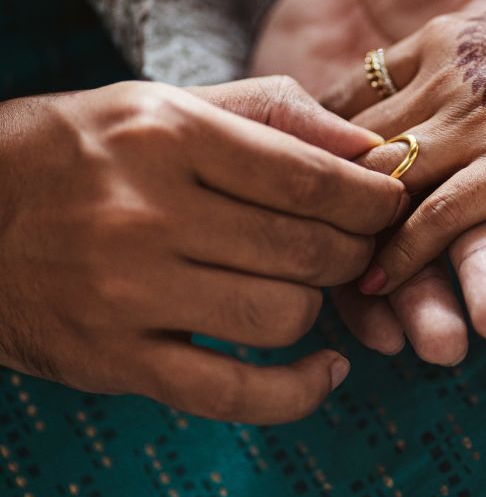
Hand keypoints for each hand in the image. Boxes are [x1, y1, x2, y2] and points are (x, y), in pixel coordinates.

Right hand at [0, 77, 405, 422]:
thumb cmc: (83, 149)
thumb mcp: (166, 102)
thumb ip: (271, 110)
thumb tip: (364, 144)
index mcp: (168, 136)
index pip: (309, 177)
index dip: (372, 196)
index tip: (391, 201)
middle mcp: (147, 212)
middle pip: (306, 249)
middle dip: (355, 250)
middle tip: (358, 243)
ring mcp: (126, 293)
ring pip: (283, 316)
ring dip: (320, 305)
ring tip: (309, 284)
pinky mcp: (112, 359)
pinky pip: (233, 394)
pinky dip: (297, 392)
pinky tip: (325, 370)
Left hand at [325, 0, 485, 294]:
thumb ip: (455, 40)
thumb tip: (430, 62)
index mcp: (444, 38)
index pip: (357, 95)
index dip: (322, 141)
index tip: (301, 180)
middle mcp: (447, 77)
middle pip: (359, 148)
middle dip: (319, 200)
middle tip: (282, 247)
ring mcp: (480, 118)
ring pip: (391, 188)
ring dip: (353, 242)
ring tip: (318, 287)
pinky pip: (443, 211)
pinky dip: (407, 251)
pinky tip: (377, 284)